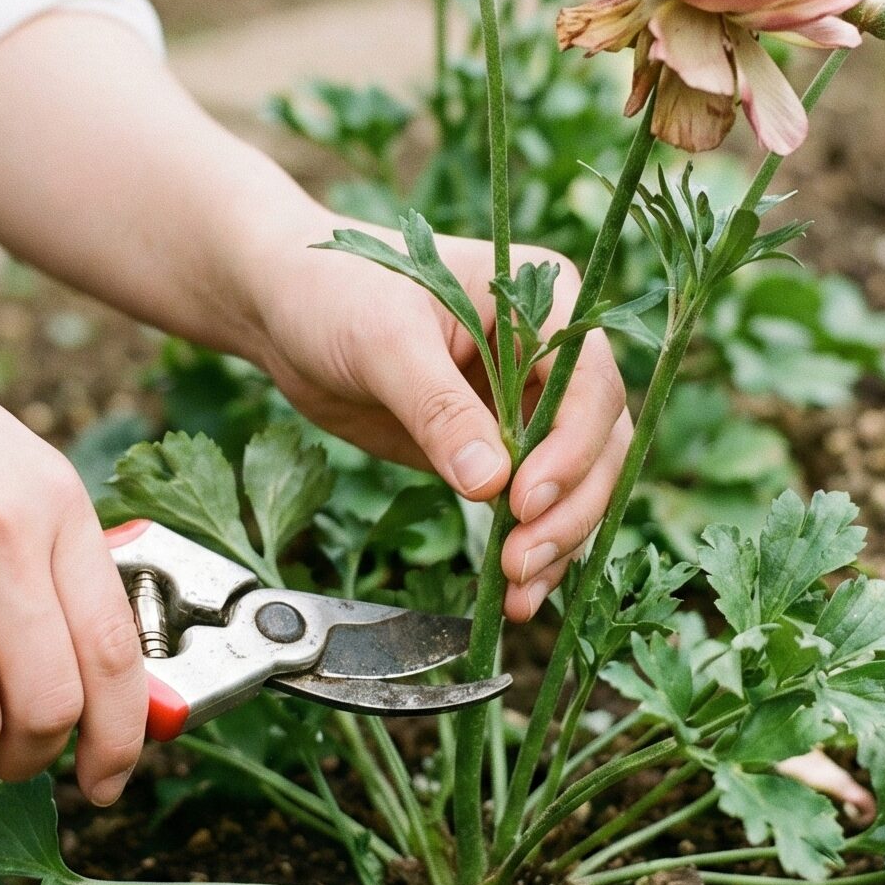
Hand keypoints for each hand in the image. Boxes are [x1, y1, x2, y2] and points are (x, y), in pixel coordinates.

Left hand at [245, 203, 631, 622]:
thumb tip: (490, 483)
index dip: (571, 449)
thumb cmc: (337, 292)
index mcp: (544, 303)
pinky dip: (529, 545)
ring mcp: (527, 406)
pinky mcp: (496, 449)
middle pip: (597, 443)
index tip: (525, 499)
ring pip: (578, 483)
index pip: (589, 386)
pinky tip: (514, 590)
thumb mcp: (384, 341)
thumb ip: (438, 408)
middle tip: (521, 559)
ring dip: (558, 540)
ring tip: (519, 592)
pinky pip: (531, 504)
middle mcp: (551, 355)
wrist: (286, 308)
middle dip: (569, 507)